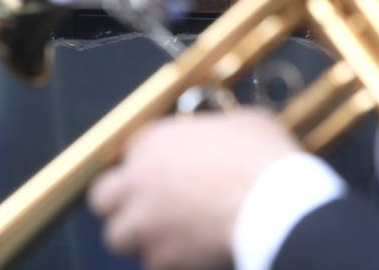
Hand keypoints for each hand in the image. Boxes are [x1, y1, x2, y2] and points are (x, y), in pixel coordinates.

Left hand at [89, 110, 300, 269]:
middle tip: (148, 206)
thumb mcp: (240, 123)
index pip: (130, 153)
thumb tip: (223, 138)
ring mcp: (145, 224)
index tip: (166, 171)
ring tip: (169, 235)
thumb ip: (215, 130)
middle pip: (104, 197)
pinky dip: (171, 260)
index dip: (149, 164)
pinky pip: (154, 263)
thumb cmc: (261, 156)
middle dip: (120, 203)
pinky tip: (193, 253)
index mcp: (153, 142)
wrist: (274, 204)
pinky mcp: (162, 260)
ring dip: (139, 235)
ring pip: (118, 236)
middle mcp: (138, 182)